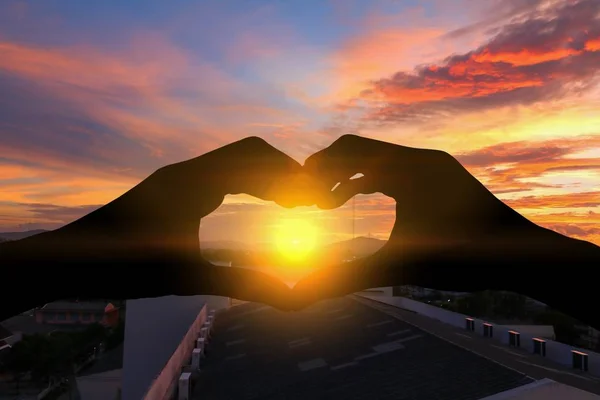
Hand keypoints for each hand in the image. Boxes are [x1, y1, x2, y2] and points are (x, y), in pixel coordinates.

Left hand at [4, 137, 316, 313]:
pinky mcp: (175, 188)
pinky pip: (221, 174)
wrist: (70, 261)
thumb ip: (241, 283)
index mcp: (193, 180)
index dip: (291, 178)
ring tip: (293, 202)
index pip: (255, 160)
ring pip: (235, 161)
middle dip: (284, 171)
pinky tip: (259, 203)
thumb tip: (290, 297)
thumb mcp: (188, 276)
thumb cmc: (123, 267)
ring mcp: (180, 177)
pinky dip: (247, 183)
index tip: (316, 199)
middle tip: (311, 198)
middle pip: (249, 151)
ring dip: (266, 175)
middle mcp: (187, 170)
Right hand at [292, 134, 579, 306]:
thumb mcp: (398, 268)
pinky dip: (373, 180)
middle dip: (330, 171)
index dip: (318, 169)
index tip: (300, 194)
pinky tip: (361, 201)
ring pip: (379, 159)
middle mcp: (420, 157)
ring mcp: (433, 164)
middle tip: (310, 198)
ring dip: (350, 176)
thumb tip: (300, 297)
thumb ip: (346, 277)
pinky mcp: (441, 175)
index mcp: (408, 167)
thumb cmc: (463, 259)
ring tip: (330, 204)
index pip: (349, 150)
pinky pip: (396, 167)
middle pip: (360, 149)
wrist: (521, 257)